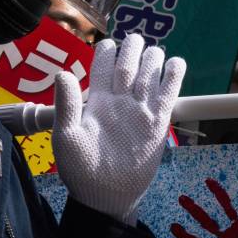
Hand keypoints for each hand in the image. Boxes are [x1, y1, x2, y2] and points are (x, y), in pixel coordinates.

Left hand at [52, 34, 184, 221]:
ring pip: (150, 71)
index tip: (108, 46)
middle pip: (129, 60)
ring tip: (153, 55)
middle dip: (134, 46)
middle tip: (137, 43)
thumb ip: (67, 105)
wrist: (106, 195)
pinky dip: (174, 73)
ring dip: (153, 57)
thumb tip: (63, 73)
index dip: (106, 49)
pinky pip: (170, 91)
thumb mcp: (66, 137)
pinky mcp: (158, 120)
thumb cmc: (81, 169)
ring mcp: (140, 109)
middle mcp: (119, 100)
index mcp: (96, 99)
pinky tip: (174, 65)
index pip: (102, 62)